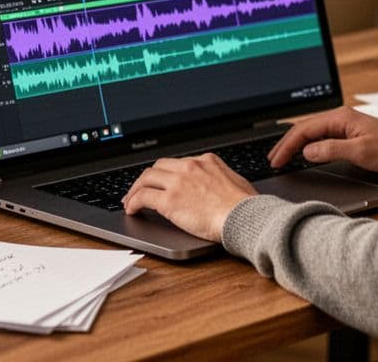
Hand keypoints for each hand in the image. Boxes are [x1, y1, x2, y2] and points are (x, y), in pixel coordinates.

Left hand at [122, 154, 257, 241]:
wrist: (244, 216)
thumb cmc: (246, 206)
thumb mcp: (235, 181)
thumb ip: (220, 179)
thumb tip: (218, 186)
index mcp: (206, 160)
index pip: (178, 163)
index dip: (166, 173)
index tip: (161, 182)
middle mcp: (190, 166)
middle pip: (158, 166)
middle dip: (148, 178)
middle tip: (140, 189)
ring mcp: (178, 182)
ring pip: (146, 178)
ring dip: (135, 189)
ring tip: (130, 200)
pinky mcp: (169, 200)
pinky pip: (143, 197)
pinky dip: (133, 202)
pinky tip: (132, 210)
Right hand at [269, 107, 377, 173]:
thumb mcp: (360, 151)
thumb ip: (331, 150)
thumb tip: (307, 151)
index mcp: (340, 117)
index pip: (304, 130)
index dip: (287, 146)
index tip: (276, 160)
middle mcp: (340, 117)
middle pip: (304, 129)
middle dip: (286, 144)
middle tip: (272, 160)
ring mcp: (344, 124)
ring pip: (311, 133)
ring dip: (295, 144)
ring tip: (281, 157)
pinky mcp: (348, 133)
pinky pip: (321, 137)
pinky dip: (307, 145)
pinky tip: (302, 153)